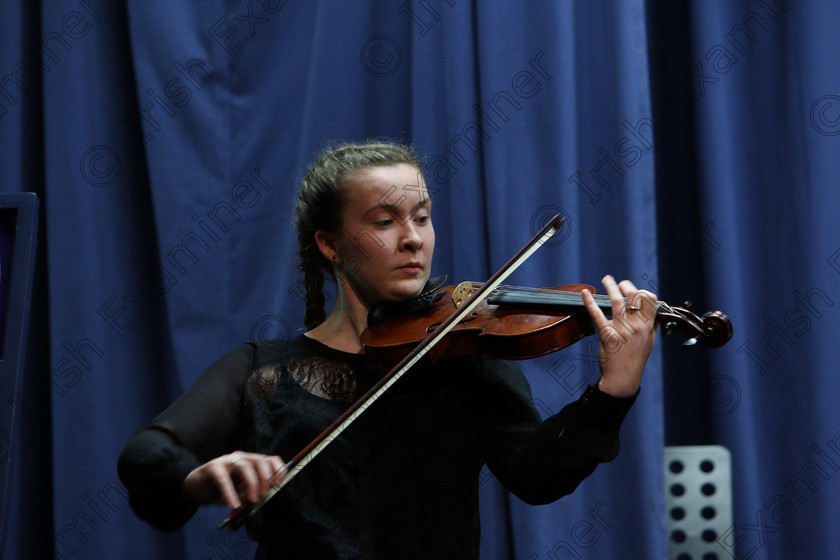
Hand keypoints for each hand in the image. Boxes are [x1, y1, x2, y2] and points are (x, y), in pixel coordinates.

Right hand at [182, 451, 285, 508]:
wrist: (194, 487)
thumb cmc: (220, 490)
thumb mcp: (239, 492)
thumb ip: (250, 493)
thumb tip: (261, 500)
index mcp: (251, 462)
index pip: (270, 460)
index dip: (278, 470)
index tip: (278, 485)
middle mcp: (241, 458)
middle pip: (260, 461)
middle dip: (265, 479)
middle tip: (263, 496)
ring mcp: (227, 461)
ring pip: (245, 466)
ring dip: (251, 484)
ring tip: (251, 501)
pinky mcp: (213, 467)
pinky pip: (223, 479)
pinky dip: (230, 492)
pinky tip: (232, 504)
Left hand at [581, 275, 656, 397]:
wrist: (623, 379)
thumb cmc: (635, 360)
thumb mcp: (649, 342)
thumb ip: (649, 325)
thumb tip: (650, 310)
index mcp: (647, 326)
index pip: (650, 299)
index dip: (641, 290)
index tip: (633, 290)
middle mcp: (636, 325)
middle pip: (634, 295)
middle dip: (626, 285)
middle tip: (618, 284)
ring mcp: (622, 330)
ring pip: (617, 301)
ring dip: (610, 286)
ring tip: (606, 279)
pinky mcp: (607, 335)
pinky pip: (597, 315)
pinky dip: (590, 302)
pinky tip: (585, 294)